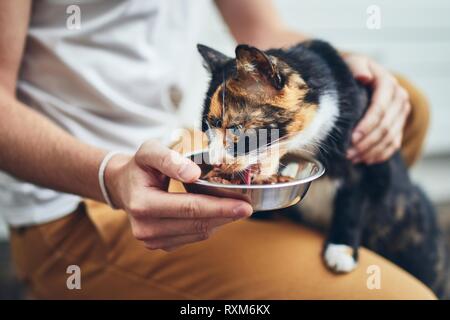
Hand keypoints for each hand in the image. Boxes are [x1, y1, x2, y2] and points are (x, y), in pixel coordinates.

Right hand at [104, 140, 252, 250]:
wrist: (123, 187)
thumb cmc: (140, 166)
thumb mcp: (149, 152)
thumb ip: (169, 159)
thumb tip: (194, 174)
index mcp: (142, 204)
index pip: (189, 208)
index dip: (220, 207)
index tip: (245, 205)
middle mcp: (145, 229)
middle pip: (197, 224)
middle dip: (226, 215)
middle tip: (248, 206)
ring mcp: (152, 241)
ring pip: (198, 234)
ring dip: (219, 221)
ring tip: (234, 207)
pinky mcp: (160, 246)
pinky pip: (193, 238)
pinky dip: (208, 226)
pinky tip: (216, 213)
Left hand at [343, 53, 410, 163]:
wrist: (360, 76)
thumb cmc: (352, 70)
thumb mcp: (352, 62)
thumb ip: (357, 67)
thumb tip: (363, 77)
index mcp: (388, 84)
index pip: (380, 108)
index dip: (367, 125)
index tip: (352, 138)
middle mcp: (399, 99)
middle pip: (385, 127)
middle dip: (366, 143)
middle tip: (347, 153)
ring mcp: (400, 114)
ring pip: (389, 138)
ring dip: (370, 151)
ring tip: (351, 158)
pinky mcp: (398, 125)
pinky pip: (392, 145)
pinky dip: (379, 155)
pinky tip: (363, 160)